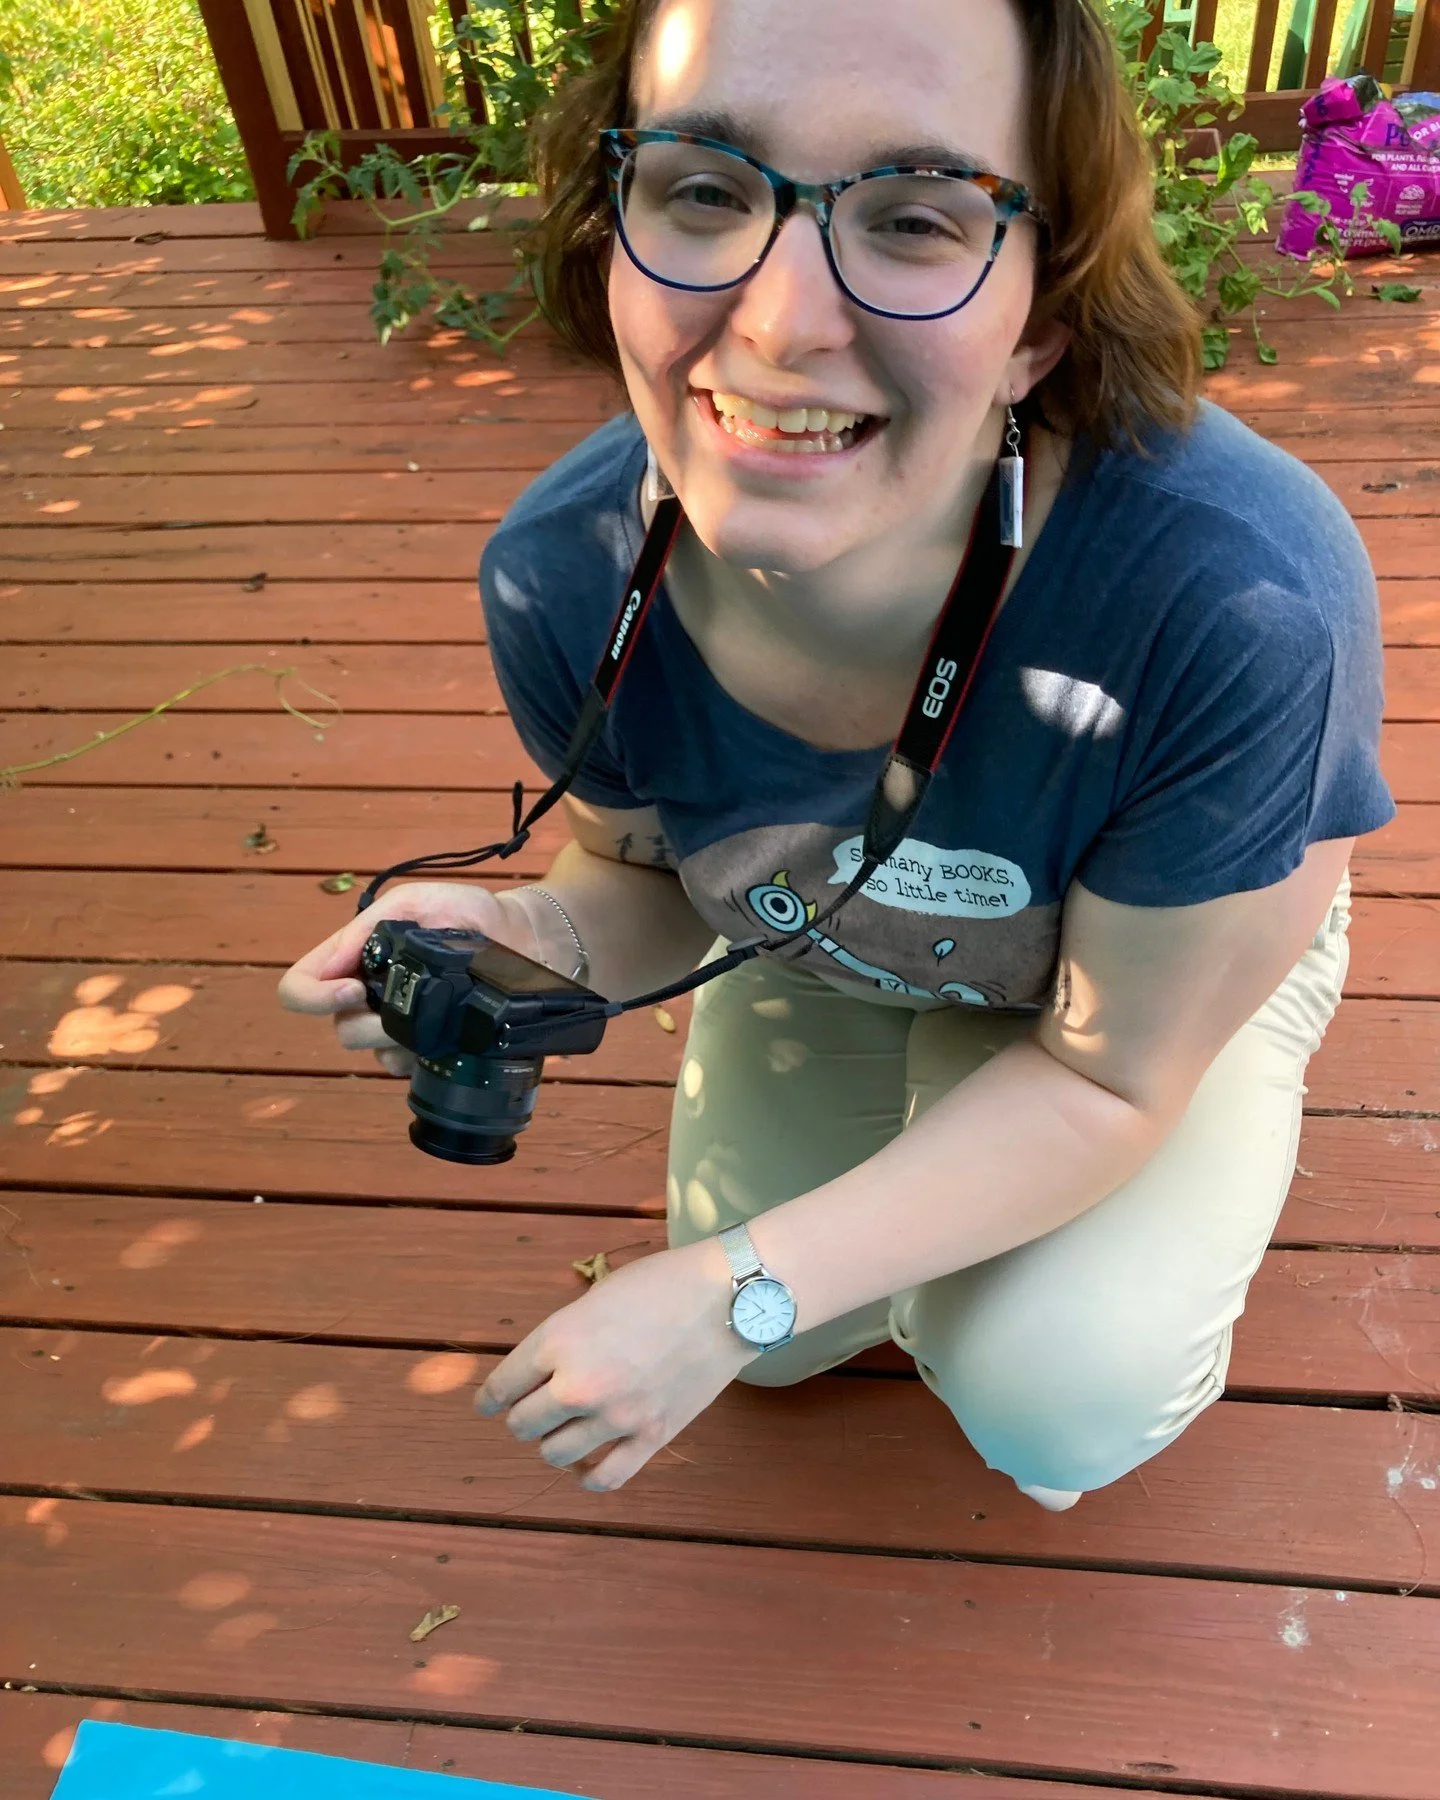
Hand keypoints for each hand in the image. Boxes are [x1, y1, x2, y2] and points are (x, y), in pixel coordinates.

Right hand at [277, 880, 532, 1075]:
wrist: (521, 941)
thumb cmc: (469, 913)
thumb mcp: (418, 901)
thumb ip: (374, 923)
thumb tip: (341, 963)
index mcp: (354, 957)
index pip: (299, 986)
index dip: (313, 997)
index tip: (354, 992)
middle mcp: (366, 995)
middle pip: (338, 1027)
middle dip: (367, 1022)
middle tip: (405, 1006)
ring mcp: (392, 1025)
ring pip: (370, 1050)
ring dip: (396, 1039)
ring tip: (434, 1017)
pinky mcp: (421, 1048)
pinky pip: (402, 1065)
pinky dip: (417, 1055)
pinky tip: (443, 1036)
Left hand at [477, 1236, 756, 1490]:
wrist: (727, 1299)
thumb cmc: (662, 1284)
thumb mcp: (597, 1296)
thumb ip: (565, 1336)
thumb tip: (545, 1368)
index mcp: (559, 1340)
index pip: (502, 1385)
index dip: (489, 1398)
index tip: (488, 1405)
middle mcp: (579, 1384)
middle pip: (523, 1424)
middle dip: (522, 1418)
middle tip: (533, 1410)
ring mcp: (616, 1416)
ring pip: (555, 1454)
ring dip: (553, 1443)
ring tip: (563, 1431)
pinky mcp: (651, 1437)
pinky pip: (605, 1478)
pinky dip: (588, 1477)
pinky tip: (587, 1465)